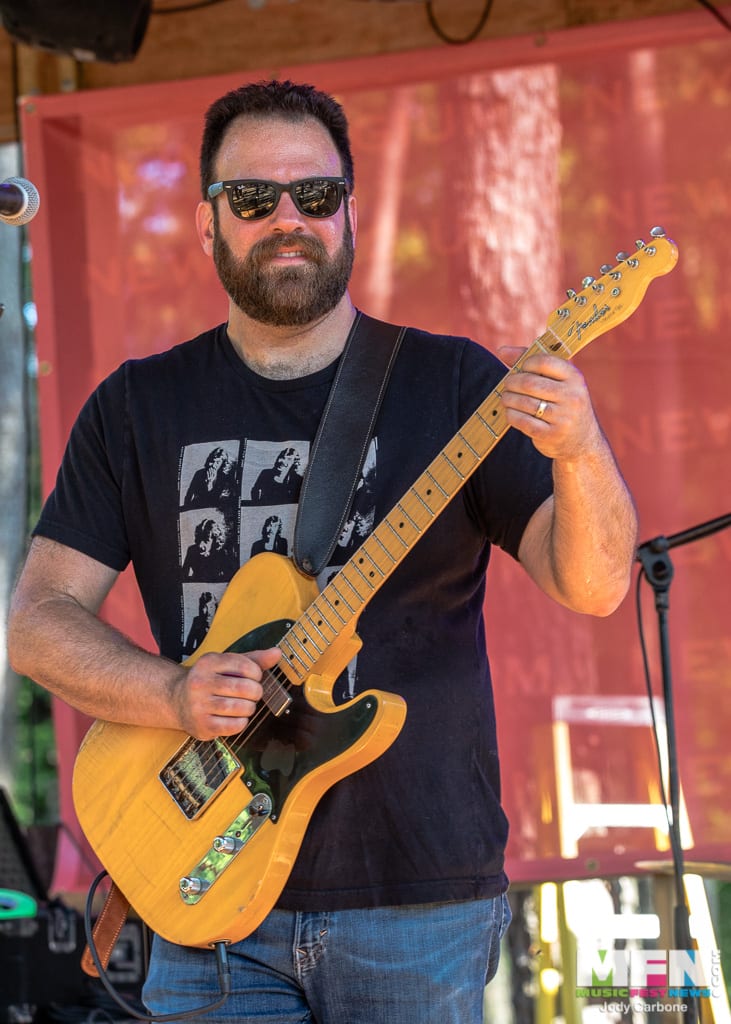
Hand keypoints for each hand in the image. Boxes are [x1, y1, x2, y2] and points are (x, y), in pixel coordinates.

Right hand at [175, 647, 280, 739]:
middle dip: (255, 692)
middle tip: (252, 694)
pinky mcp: (202, 725)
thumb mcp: (228, 664)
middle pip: (245, 688)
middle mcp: (200, 682)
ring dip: (249, 708)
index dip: (256, 674)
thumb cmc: (211, 680)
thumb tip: (277, 653)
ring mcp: (199, 705)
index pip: (245, 666)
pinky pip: (234, 726)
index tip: (253, 677)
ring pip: (241, 708)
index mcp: (208, 662)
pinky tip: (236, 717)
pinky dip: (241, 722)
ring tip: (245, 706)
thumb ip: (254, 659)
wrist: (177, 701)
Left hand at [496, 345, 603, 461]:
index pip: (544, 361)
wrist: (583, 441)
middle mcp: (572, 396)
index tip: (521, 369)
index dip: (526, 363)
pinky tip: (510, 412)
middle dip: (512, 382)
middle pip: (530, 383)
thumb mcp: (559, 382)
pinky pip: (523, 421)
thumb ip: (533, 363)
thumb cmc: (564, 404)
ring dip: (508, 399)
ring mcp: (563, 417)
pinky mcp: (551, 435)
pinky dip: (511, 415)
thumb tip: (502, 351)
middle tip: (507, 385)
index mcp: (575, 378)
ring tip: (506, 398)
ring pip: (524, 403)